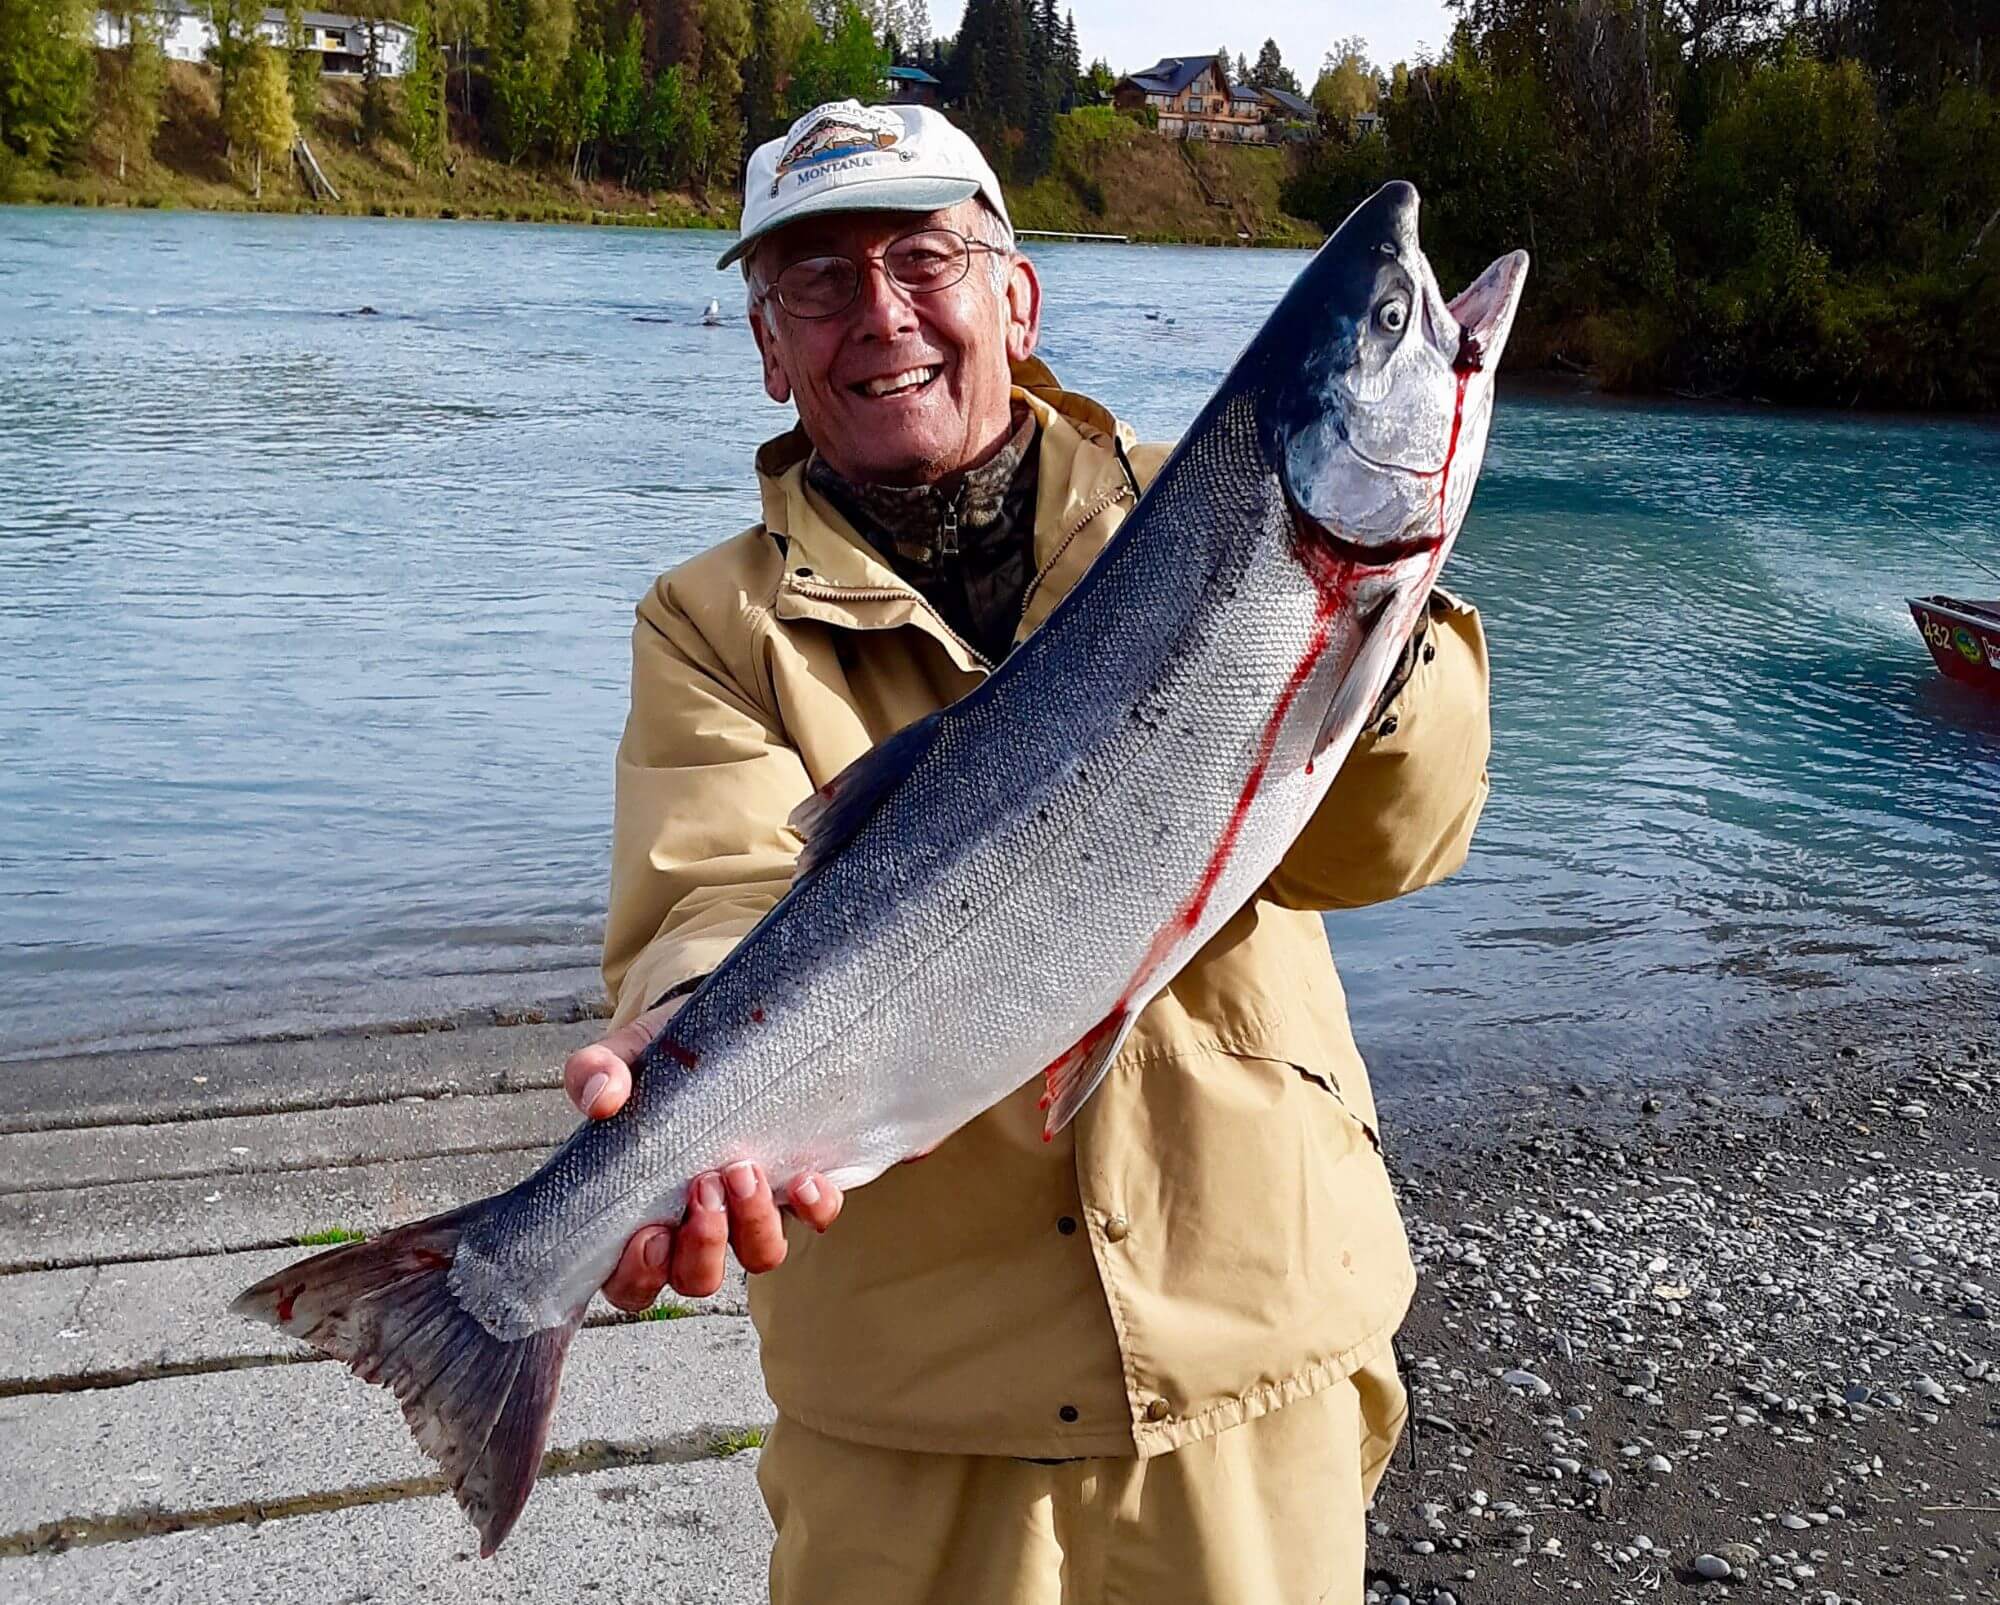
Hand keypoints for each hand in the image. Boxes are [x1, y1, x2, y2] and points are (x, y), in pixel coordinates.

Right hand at [562, 1001, 843, 1311]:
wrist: (725, 1027)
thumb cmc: (664, 1060)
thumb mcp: (624, 1055)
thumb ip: (594, 1072)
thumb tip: (601, 1099)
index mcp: (643, 1213)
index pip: (631, 1280)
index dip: (639, 1275)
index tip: (650, 1235)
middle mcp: (699, 1225)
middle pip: (698, 1278)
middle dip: (703, 1245)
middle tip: (703, 1186)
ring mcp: (752, 1209)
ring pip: (759, 1257)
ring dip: (753, 1225)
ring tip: (743, 1171)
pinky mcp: (796, 1185)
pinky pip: (815, 1217)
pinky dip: (814, 1208)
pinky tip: (804, 1178)